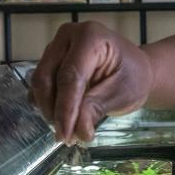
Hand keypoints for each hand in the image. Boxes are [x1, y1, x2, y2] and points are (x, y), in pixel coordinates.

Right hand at [30, 21, 153, 143]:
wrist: (134, 69)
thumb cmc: (133, 77)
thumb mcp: (122, 94)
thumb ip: (96, 108)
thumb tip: (77, 131)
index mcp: (90, 36)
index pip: (70, 76)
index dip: (65, 108)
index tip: (66, 135)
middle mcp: (68, 36)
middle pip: (47, 77)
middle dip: (54, 111)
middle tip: (67, 138)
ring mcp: (56, 47)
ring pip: (40, 82)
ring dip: (49, 110)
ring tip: (68, 131)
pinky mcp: (50, 60)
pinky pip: (40, 85)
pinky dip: (47, 104)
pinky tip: (60, 119)